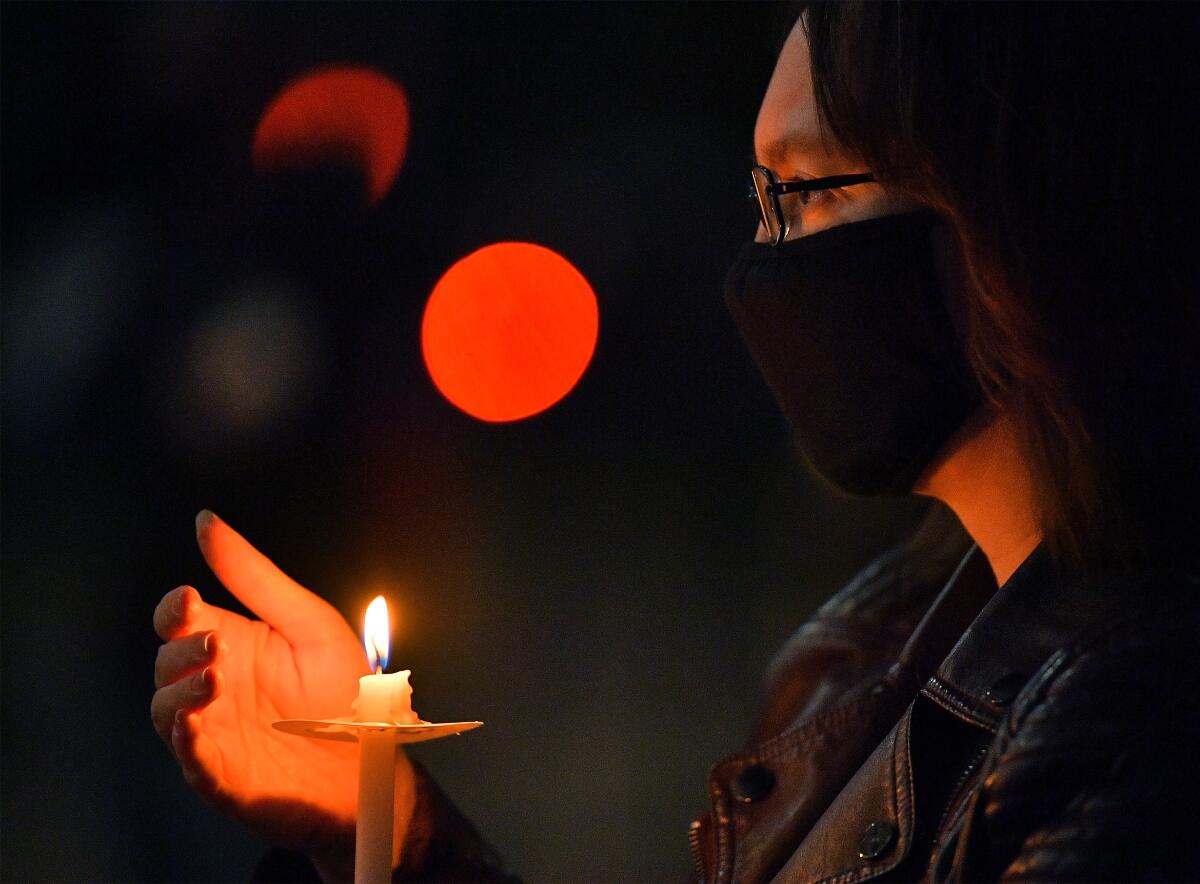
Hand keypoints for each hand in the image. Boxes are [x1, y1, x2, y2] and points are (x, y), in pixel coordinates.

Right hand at [151, 511, 416, 874]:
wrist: (375, 760)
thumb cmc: (343, 691)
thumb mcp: (309, 623)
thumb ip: (256, 577)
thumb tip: (206, 522)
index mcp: (233, 643)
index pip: (179, 619)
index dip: (175, 609)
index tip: (189, 599)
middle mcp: (215, 685)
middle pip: (167, 662)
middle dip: (182, 649)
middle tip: (215, 645)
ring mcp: (214, 731)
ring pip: (167, 710)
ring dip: (181, 693)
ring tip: (215, 681)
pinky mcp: (222, 775)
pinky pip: (190, 759)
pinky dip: (186, 741)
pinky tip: (195, 724)